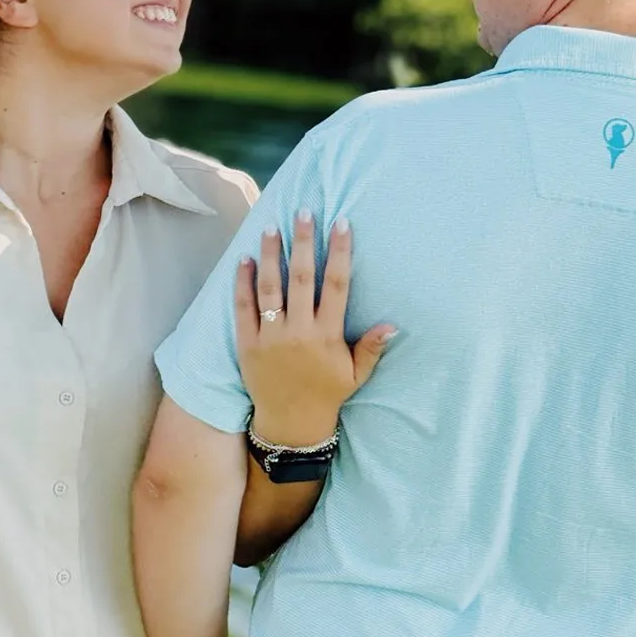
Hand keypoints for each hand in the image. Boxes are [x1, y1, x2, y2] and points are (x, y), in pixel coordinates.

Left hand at [234, 209, 396, 446]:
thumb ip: (372, 347)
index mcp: (327, 335)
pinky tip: (245, 258)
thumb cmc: (327, 393)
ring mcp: (270, 336)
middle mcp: (298, 331)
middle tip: (303, 212)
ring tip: (271, 227)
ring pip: (270, 287)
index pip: (336, 285)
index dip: (339, 252)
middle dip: (303, 242)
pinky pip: (243, 307)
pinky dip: (242, 282)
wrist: (290, 423)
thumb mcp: (355, 374)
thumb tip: (393, 324)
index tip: (340, 224)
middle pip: (302, 277)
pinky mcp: (247, 343)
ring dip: (271, 255)